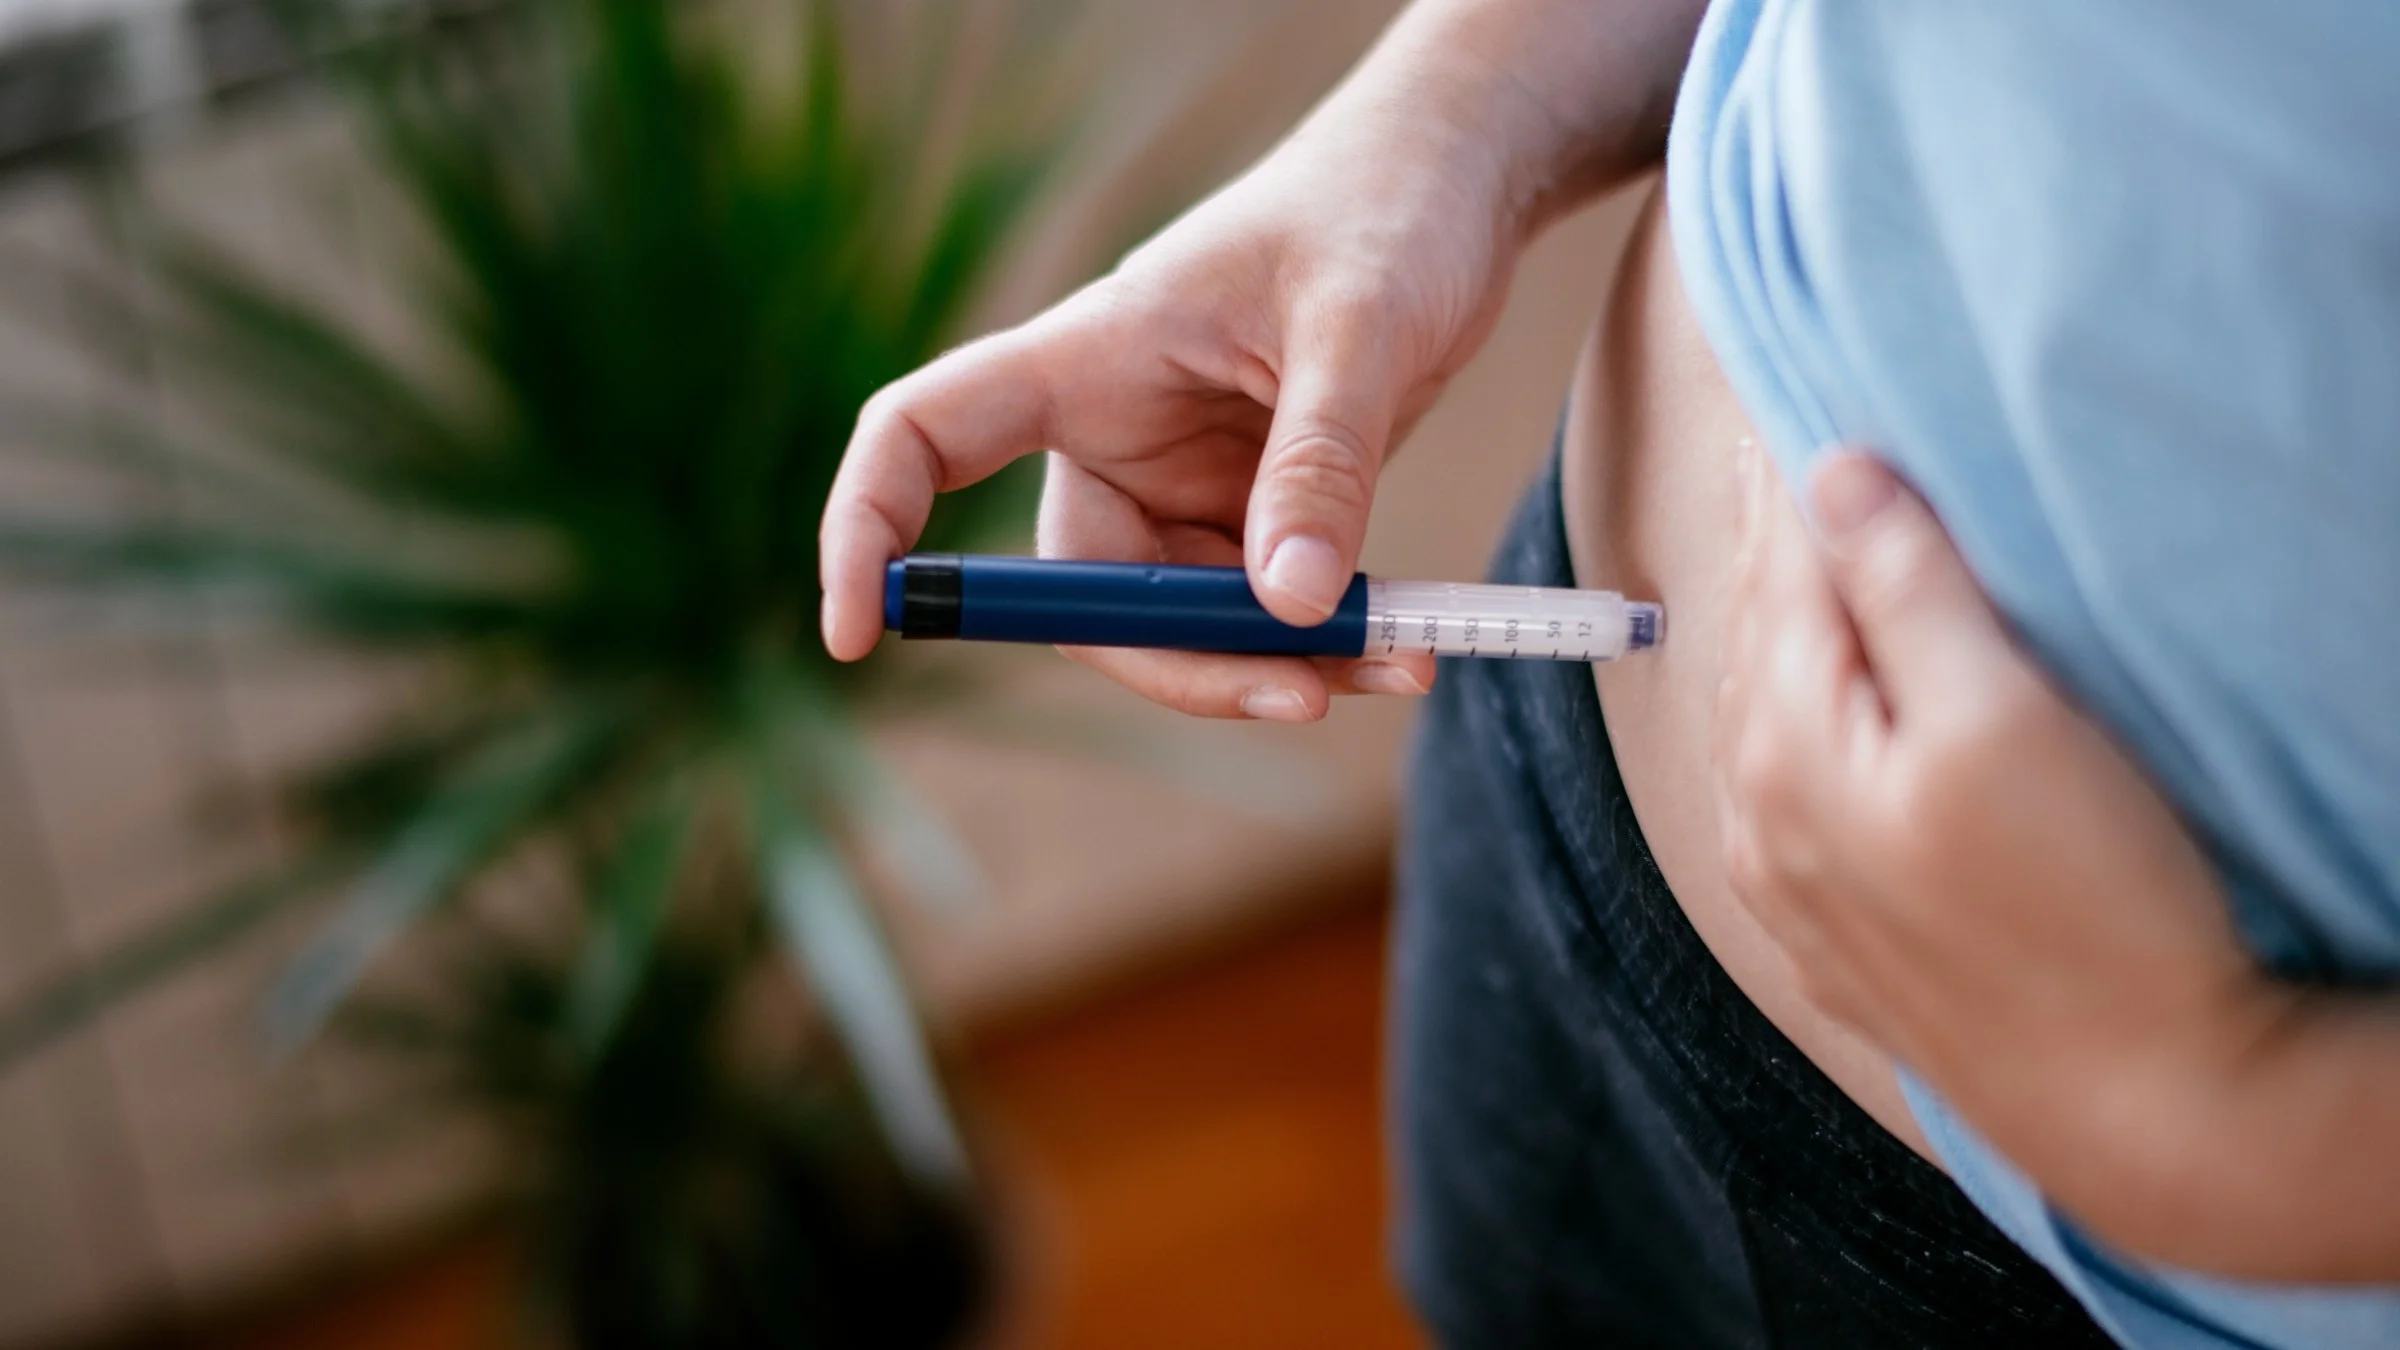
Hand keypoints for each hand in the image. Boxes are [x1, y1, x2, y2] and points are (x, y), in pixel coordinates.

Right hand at [818, 92, 1525, 718]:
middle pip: (1082, 592)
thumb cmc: (1382, 211)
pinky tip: (1397, 643)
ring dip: (1274, 662)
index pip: (924, 438)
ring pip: (1183, 621)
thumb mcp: (1358, 329)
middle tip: (1301, 693)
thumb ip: (1321, 462)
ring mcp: (1184, 479)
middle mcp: (1115, 430)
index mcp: (1086, 359)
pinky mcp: (1254, 509)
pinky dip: (1321, 638)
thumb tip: (1292, 607)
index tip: (855, 633)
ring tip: (1394, 659)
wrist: (1455, 186)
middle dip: (1181, 660)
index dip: (869, 530)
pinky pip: (1259, 607)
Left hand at [1710, 448, 2311, 1264]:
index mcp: (1790, 741)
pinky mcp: (1839, 939)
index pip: (1783, 571)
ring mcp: (1792, 887)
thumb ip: (1906, 594)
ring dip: (1769, 636)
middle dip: (1766, 548)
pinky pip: (1778, 798)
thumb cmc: (2088, 904)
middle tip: (1764, 458)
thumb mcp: (2003, 720)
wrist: (2145, 1105)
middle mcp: (1762, 815)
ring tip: (1778, 564)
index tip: (1777, 398)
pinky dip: (1782, 728)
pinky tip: (1796, 719)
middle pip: (1759, 643)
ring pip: (1759, 721)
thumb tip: (1829, 478)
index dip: (1789, 478)